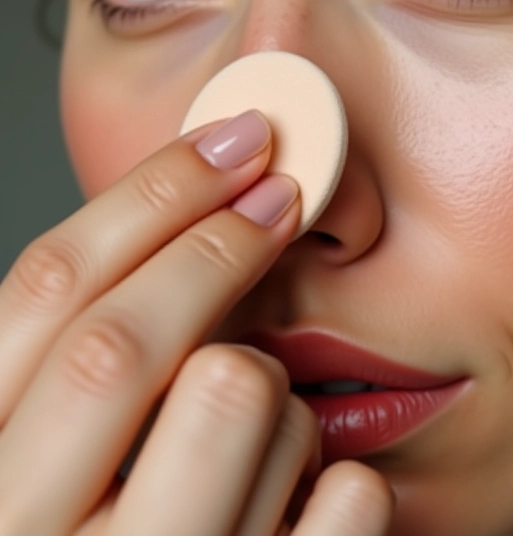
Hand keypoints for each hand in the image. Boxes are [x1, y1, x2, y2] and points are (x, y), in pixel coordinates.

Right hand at [0, 111, 392, 534]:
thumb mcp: (55, 464)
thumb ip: (84, 377)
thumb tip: (176, 229)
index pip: (41, 290)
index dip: (147, 195)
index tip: (235, 140)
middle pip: (124, 339)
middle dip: (216, 243)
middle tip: (281, 193)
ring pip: (240, 397)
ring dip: (276, 392)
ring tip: (263, 440)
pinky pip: (342, 495)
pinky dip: (342, 479)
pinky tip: (309, 507)